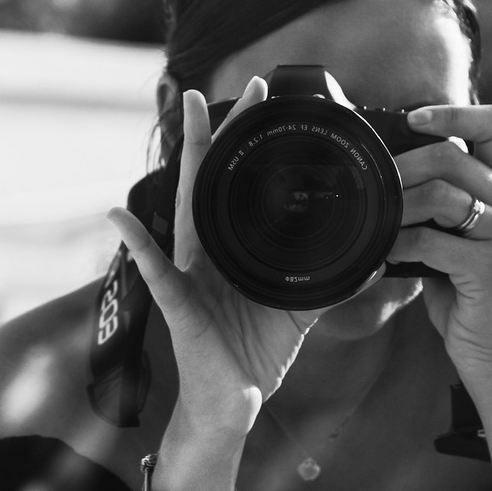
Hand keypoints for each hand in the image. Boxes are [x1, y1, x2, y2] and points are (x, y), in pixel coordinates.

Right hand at [107, 78, 324, 436]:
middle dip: (211, 132)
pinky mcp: (178, 307)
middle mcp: (204, 254)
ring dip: (184, 160)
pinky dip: (136, 245)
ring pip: (184, 208)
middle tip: (211, 86)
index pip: (235, 188)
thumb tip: (374, 261)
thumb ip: (329, 284)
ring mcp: (188, 275)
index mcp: (231, 252)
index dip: (244, 145)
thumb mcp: (298, 311)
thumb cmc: (255, 355)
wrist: (232, 404)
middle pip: (206, 182)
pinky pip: (155, 272)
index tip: (259, 98)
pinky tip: (118, 218)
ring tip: (181, 117)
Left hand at [390, 103, 491, 389]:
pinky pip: (432, 241)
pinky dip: (398, 246)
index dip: (454, 112)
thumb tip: (381, 173)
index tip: (412, 120)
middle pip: (450, 157)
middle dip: (400, 167)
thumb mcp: (452, 240)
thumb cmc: (464, 296)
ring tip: (371, 223)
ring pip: (440, 195)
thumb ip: (436, 204)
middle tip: (370, 186)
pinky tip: (382, 257)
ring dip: (395, 207)